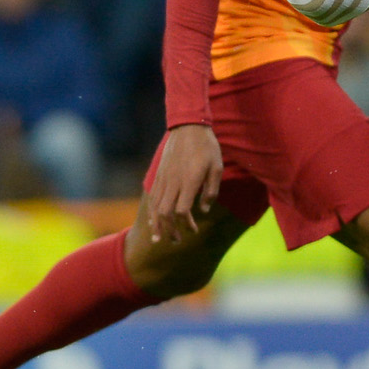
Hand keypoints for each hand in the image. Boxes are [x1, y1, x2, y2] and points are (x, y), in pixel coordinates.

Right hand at [146, 124, 222, 242]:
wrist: (188, 127)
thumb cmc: (207, 147)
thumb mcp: (217, 167)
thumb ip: (211, 190)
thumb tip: (204, 211)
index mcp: (189, 181)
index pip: (181, 210)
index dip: (185, 223)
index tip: (193, 230)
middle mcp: (173, 182)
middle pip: (165, 212)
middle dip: (168, 230)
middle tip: (176, 241)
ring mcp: (163, 178)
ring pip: (155, 206)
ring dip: (157, 224)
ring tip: (159, 238)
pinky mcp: (159, 175)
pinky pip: (152, 197)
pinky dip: (151, 211)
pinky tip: (153, 221)